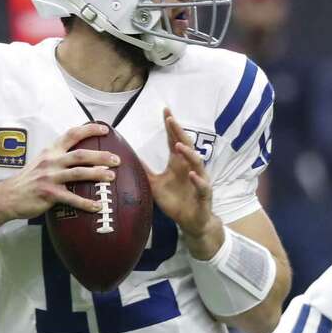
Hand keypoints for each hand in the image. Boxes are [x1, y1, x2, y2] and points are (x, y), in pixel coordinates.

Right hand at [0, 123, 118, 218]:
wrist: (7, 196)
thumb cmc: (28, 181)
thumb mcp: (41, 162)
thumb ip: (58, 157)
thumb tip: (81, 156)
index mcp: (51, 152)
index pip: (71, 134)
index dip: (89, 130)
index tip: (105, 129)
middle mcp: (51, 161)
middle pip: (80, 155)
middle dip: (101, 156)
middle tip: (116, 159)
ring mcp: (49, 177)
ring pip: (78, 173)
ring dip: (97, 174)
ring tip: (111, 177)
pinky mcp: (48, 193)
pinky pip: (71, 198)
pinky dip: (85, 203)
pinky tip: (97, 206)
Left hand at [146, 108, 223, 257]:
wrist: (191, 221)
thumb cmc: (175, 201)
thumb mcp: (155, 184)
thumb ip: (145, 170)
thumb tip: (127, 158)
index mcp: (178, 164)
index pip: (175, 141)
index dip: (171, 127)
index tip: (165, 111)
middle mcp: (190, 168)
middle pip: (186, 146)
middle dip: (179, 132)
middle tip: (171, 119)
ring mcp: (199, 180)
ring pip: (196, 163)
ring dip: (188, 153)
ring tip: (179, 145)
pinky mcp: (204, 194)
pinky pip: (202, 185)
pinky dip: (197, 179)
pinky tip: (191, 173)